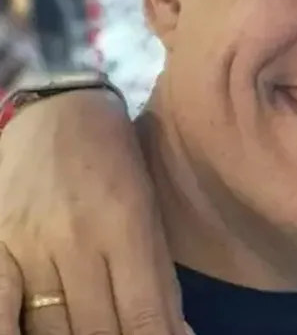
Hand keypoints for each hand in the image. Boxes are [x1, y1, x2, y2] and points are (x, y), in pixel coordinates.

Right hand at [0, 89, 185, 334]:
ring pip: (49, 329)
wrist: (57, 109)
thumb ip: (159, 280)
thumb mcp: (150, 214)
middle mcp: (75, 239)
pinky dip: (13, 332)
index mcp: (125, 227)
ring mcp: (27, 245)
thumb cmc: (117, 162)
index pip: (142, 314)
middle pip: (96, 329)